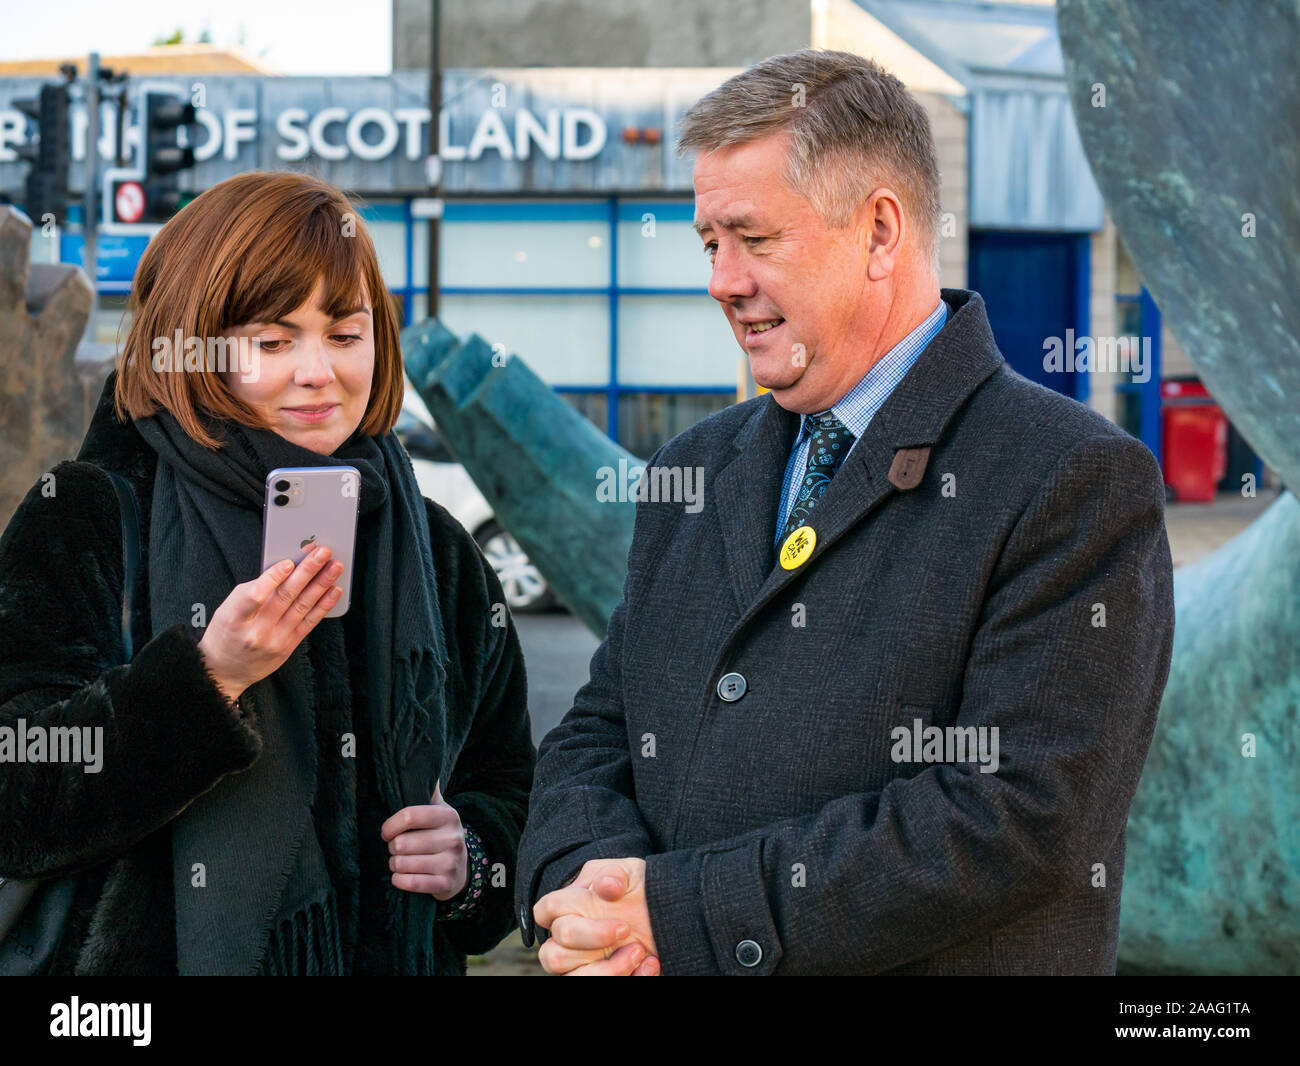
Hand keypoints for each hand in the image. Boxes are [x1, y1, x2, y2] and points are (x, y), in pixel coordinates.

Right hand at [197, 546, 343, 704]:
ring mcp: (275, 640)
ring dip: (321, 584)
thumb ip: (253, 590)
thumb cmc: (227, 632)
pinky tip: (334, 590)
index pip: (254, 597)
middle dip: (307, 571)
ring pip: (302, 607)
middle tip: (322, 553)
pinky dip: (323, 605)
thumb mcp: (228, 609)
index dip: (272, 579)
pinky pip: (310, 622)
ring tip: (335, 566)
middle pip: (285, 597)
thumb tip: (285, 568)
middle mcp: (257, 631)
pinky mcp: (288, 646)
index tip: (288, 562)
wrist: (225, 670)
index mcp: (235, 618)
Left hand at [380, 780, 468, 899]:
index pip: (409, 816)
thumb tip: (419, 761)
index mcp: (449, 816)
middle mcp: (453, 838)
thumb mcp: (439, 811)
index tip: (386, 832)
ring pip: (402, 864)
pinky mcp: (445, 884)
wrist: (461, 869)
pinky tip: (402, 876)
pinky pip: (409, 883)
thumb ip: (428, 790)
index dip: (390, 825)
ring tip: (401, 861)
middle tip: (397, 848)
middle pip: (401, 843)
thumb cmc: (441, 835)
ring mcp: (451, 862)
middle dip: (392, 848)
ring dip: (395, 865)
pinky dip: (399, 880)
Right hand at [534, 858, 660, 975]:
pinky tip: (650, 964)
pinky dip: (629, 978)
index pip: (545, 911)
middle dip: (593, 941)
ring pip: (572, 979)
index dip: (562, 912)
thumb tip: (606, 886)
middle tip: (626, 929)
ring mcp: (583, 963)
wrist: (668, 912)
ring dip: (608, 971)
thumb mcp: (631, 873)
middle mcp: (571, 940)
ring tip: (639, 952)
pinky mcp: (603, 976)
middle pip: (554, 954)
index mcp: (569, 907)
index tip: (604, 907)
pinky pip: (598, 987)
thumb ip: (614, 874)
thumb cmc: (639, 890)